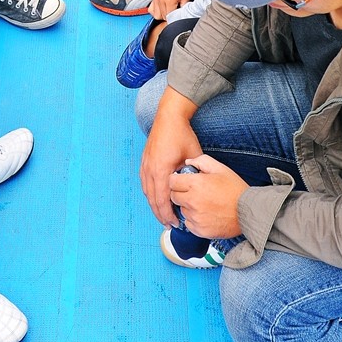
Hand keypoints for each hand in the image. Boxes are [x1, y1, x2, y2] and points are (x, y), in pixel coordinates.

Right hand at [140, 86, 200, 225]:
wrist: (169, 116)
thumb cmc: (181, 134)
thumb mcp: (193, 155)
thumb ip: (193, 172)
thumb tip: (196, 187)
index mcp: (161, 170)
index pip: (162, 200)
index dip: (168, 214)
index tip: (176, 223)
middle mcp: (150, 170)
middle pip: (152, 200)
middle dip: (160, 214)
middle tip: (169, 225)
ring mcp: (145, 165)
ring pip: (147, 193)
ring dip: (154, 206)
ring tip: (163, 216)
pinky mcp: (144, 161)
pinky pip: (145, 183)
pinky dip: (150, 194)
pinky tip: (156, 199)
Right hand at [150, 0, 190, 20]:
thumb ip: (185, 8)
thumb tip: (183, 16)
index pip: (170, 17)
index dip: (175, 19)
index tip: (179, 17)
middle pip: (163, 17)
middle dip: (169, 17)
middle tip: (176, 12)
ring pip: (156, 15)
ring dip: (163, 15)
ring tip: (170, 10)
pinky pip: (151, 9)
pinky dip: (156, 11)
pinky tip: (163, 9)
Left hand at [169, 154, 247, 238]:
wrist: (249, 212)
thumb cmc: (235, 190)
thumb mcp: (220, 168)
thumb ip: (201, 161)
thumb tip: (188, 162)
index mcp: (196, 184)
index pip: (172, 182)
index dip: (177, 180)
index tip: (183, 181)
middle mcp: (193, 201)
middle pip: (174, 196)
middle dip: (180, 193)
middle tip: (193, 192)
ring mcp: (196, 217)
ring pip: (181, 210)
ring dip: (188, 206)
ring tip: (203, 203)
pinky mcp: (199, 230)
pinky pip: (188, 223)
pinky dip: (194, 219)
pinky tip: (205, 214)